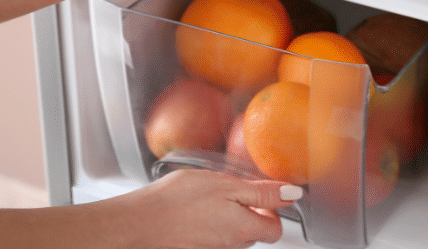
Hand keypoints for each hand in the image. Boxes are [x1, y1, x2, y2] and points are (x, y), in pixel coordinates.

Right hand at [117, 169, 302, 248]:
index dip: (271, 209)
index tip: (258, 193)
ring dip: (226, 217)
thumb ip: (262, 191)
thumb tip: (292, 194)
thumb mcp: (226, 185)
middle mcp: (231, 246)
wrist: (135, 223)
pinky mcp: (195, 248)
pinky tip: (191, 212)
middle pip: (254, 232)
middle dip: (248, 212)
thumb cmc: (176, 202)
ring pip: (232, 235)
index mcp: (244, 229)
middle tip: (229, 192)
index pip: (276, 229)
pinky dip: (207, 224)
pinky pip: (211, 237)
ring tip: (206, 200)